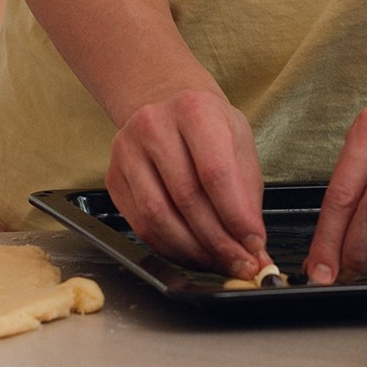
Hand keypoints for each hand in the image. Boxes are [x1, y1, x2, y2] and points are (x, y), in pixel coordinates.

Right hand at [105, 86, 267, 279]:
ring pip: (158, 217)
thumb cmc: (208, 126)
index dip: (236, 217)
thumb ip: (247, 194)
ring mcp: (127, 151)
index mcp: (194, 110)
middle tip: (240, 264)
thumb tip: (252, 245)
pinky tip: (191, 252)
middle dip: (218, 242)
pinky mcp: (113, 176)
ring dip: (192, 251)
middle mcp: (154, 125)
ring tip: (217, 261)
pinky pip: (140, 226)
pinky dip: (170, 248)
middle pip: (186, 199)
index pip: (215, 173)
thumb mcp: (239, 144)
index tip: (253, 245)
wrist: (164, 103)